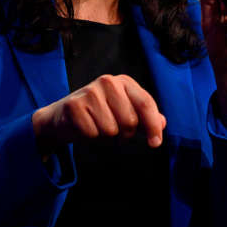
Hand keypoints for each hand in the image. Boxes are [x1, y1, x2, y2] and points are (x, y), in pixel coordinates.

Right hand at [32, 74, 165, 153]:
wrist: (63, 117)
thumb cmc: (100, 114)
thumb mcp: (125, 112)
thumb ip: (146, 117)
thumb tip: (162, 123)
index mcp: (125, 82)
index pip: (146, 104)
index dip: (153, 126)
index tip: (155, 143)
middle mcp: (108, 82)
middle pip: (130, 121)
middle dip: (125, 134)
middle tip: (114, 131)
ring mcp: (90, 91)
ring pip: (111, 130)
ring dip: (107, 137)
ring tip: (99, 128)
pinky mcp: (74, 105)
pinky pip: (93, 134)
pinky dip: (91, 138)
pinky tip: (86, 129)